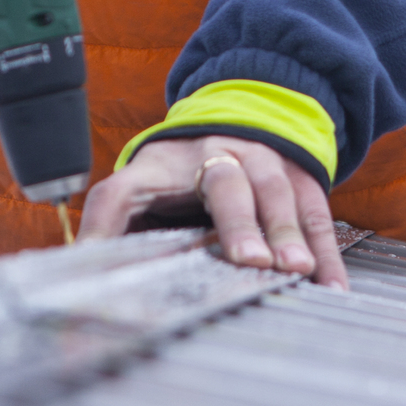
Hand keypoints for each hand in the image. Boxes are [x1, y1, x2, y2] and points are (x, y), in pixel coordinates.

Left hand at [79, 134, 348, 287]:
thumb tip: (75, 275)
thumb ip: (111, 227)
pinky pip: (316, 214)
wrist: (242, 119)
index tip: (113, 261)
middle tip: (249, 261)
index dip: (115, 223)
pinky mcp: (301, 178)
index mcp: (160, 165)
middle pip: (226, 183)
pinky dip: (326, 252)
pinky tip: (330, 286)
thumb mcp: (138, 191)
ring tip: (295, 271)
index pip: (127, 190)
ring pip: (278, 193)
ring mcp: (265, 162)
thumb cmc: (178, 175)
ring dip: (288, 233)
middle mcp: (216, 155)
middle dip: (239, 222)